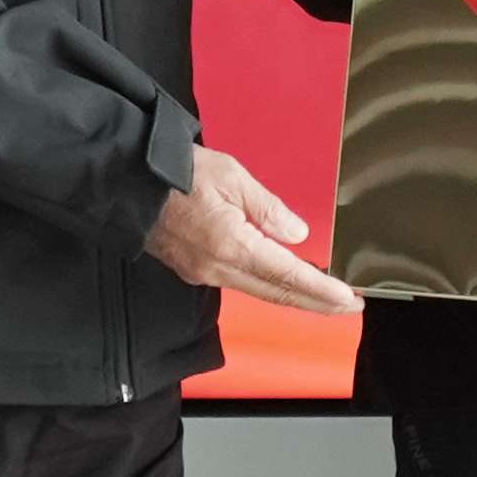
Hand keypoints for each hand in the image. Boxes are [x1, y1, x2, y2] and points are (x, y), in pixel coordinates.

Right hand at [145, 146, 358, 315]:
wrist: (128, 180)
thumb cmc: (179, 171)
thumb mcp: (233, 176)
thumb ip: (268, 209)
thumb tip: (299, 235)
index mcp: (231, 244)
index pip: (286, 275)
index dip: (321, 290)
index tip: (348, 300)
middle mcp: (217, 268)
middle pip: (276, 293)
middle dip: (316, 302)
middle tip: (349, 305)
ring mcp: (202, 273)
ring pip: (257, 291)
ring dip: (293, 295)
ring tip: (325, 294)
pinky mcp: (193, 270)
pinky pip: (238, 283)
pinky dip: (267, 284)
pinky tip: (284, 279)